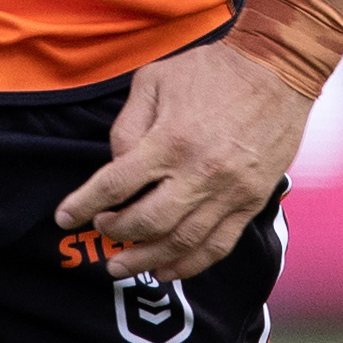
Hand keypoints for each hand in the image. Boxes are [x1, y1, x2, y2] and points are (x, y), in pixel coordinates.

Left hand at [53, 41, 311, 282]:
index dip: (84, 204)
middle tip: (102, 233)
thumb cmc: (210, 71)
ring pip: (181, 242)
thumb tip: (116, 164)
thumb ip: (128, 125)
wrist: (277, 71)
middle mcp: (199, 173)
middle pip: (147, 222)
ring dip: (146, 259)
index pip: (116, 184)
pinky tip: (166, 271)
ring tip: (122, 265)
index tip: (64, 217)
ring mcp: (228, 192)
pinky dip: (189, 265)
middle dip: (117, 233)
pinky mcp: (250, 202)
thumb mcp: (154, 80)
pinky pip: (218, 245)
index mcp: (170, 141)